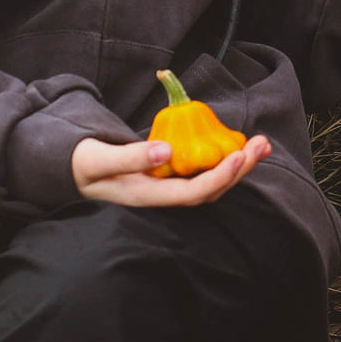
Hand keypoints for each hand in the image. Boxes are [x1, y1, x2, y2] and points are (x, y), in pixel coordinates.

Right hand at [72, 133, 267, 206]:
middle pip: (210, 189)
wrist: (77, 173)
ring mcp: (169, 189)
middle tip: (263, 144)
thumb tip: (164, 151)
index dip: (218, 177)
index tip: (239, 155)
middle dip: (239, 169)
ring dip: (238, 165)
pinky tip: (240, 146)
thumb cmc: (85, 166)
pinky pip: (204, 173)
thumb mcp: (98, 160)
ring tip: (262, 144)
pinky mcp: (172, 178)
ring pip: (211, 182)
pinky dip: (224, 160)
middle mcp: (164, 197)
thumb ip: (129, 157)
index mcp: (148, 196)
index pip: (192, 193)